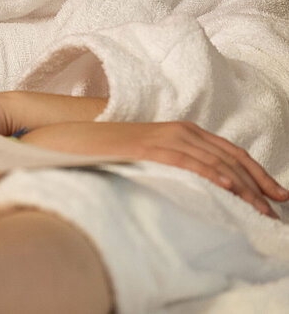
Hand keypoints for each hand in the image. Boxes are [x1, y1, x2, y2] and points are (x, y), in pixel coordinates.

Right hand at [21, 121, 288, 217]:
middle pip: (228, 155)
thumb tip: (191, 185)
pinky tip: (228, 186)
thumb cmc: (105, 150)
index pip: (226, 150)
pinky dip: (210, 171)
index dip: (254, 170)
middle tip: (278, 204)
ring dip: (242, 184)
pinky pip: (186, 160)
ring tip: (262, 207)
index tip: (274, 193)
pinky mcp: (147, 146)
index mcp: (178, 130)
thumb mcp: (144, 155)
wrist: (70, 137)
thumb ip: (169, 162)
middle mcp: (176, 130)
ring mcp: (161, 136)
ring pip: (213, 160)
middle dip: (258, 180)